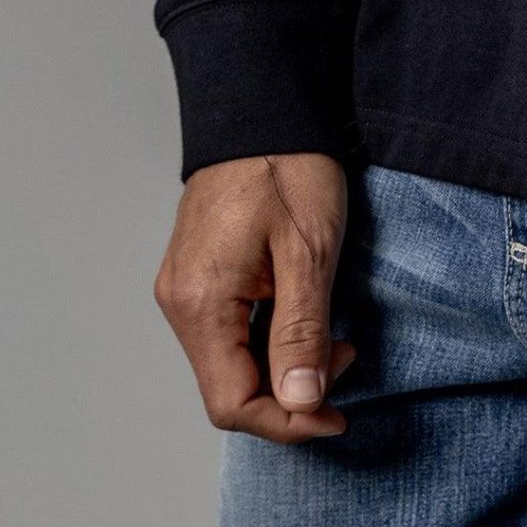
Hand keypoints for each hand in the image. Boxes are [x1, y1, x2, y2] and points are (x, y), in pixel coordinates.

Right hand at [154, 152, 354, 441]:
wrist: (261, 105)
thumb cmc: (287, 166)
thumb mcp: (309, 251)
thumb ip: (301, 332)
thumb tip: (302, 403)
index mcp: (200, 301)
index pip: (231, 403)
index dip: (287, 422)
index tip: (337, 415)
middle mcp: (180, 303)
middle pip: (228, 390)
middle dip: (291, 394)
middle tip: (346, 360)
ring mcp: (185, 288)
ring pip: (230, 363)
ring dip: (283, 367)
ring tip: (335, 338)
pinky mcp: (198, 276)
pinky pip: (229, 333)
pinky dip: (270, 341)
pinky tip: (306, 319)